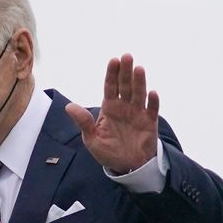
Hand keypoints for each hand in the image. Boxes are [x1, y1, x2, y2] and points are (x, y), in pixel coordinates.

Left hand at [66, 53, 159, 174]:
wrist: (128, 167)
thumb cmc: (109, 152)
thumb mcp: (92, 139)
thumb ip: (84, 122)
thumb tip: (69, 107)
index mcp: (110, 108)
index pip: (110, 87)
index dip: (112, 73)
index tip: (113, 60)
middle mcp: (124, 107)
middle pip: (125, 86)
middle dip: (125, 71)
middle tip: (127, 56)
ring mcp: (138, 113)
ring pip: (139, 94)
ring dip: (139, 82)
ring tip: (139, 69)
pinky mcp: (150, 123)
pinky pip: (152, 110)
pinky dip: (153, 102)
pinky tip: (152, 93)